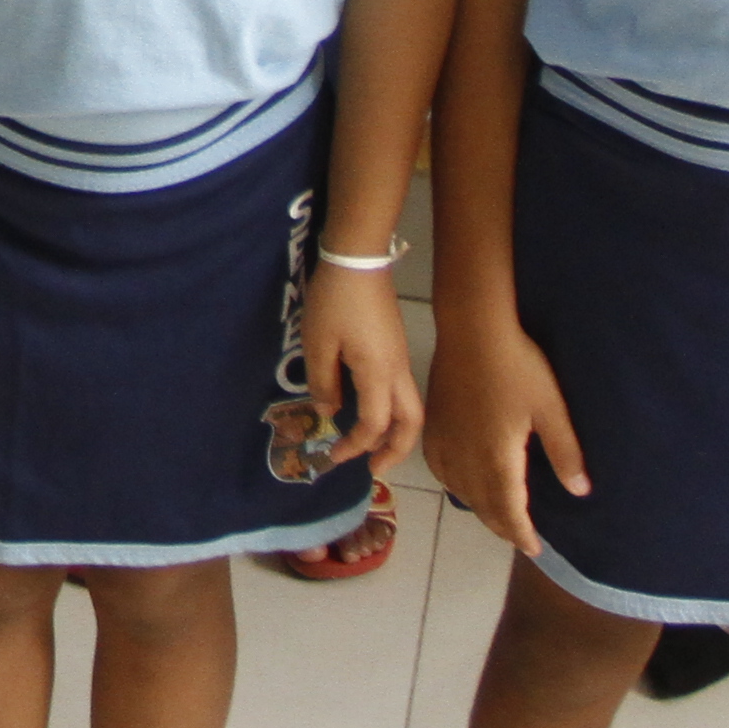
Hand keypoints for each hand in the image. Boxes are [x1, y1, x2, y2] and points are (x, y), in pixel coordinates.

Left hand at [303, 259, 424, 475]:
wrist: (357, 259)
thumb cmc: (334, 300)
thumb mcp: (318, 342)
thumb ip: (323, 383)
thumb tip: (330, 412)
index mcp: (378, 373)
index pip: (374, 424)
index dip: (356, 444)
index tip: (334, 455)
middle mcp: (397, 371)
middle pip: (411, 422)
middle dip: (395, 450)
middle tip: (373, 468)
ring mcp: (400, 358)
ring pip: (411, 407)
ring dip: (396, 432)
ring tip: (373, 446)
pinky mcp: (396, 347)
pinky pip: (402, 391)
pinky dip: (392, 411)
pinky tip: (369, 410)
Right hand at [425, 310, 588, 557]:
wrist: (472, 330)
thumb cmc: (517, 367)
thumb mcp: (551, 409)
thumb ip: (564, 452)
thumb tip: (580, 491)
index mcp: (497, 458)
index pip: (509, 511)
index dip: (521, 534)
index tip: (534, 549)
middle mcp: (467, 458)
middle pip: (483, 506)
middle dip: (502, 527)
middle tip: (519, 538)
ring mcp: (446, 441)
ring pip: (460, 491)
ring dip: (479, 509)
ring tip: (496, 516)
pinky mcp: (434, 425)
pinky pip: (439, 469)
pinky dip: (453, 485)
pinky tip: (461, 483)